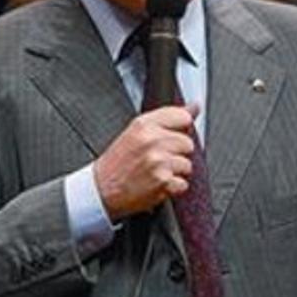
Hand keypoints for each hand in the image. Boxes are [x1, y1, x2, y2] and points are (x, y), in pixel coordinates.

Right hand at [94, 104, 197, 219]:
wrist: (101, 189)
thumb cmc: (117, 162)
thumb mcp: (137, 132)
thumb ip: (168, 118)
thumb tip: (195, 106)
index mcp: (144, 125)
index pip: (182, 117)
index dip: (181, 128)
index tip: (172, 136)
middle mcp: (152, 141)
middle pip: (188, 143)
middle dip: (176, 153)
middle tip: (157, 159)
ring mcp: (158, 161)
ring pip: (187, 165)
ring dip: (174, 172)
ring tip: (155, 172)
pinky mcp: (163, 181)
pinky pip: (183, 184)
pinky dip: (172, 188)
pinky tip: (156, 184)